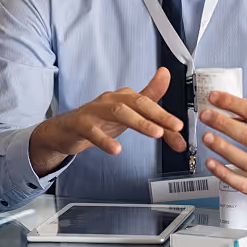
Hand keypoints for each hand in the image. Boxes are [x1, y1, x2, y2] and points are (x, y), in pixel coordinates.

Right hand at [30, 68, 185, 175]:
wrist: (66, 130)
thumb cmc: (100, 120)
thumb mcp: (128, 116)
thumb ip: (152, 110)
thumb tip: (175, 104)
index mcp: (125, 96)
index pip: (149, 103)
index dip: (166, 115)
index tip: (180, 127)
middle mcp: (112, 99)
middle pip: (137, 102)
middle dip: (158, 115)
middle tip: (175, 128)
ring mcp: (96, 110)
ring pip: (119, 111)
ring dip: (139, 122)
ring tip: (156, 134)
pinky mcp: (81, 123)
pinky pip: (93, 130)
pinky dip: (105, 139)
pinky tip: (116, 149)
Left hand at [200, 92, 246, 213]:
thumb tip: (231, 112)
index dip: (232, 103)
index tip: (215, 98)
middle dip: (222, 123)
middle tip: (206, 116)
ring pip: (243, 159)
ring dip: (221, 147)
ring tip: (206, 137)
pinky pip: (241, 183)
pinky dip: (224, 173)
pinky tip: (211, 163)